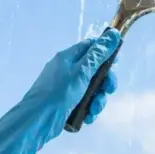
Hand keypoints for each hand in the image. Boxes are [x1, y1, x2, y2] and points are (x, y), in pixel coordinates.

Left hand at [0, 30, 119, 153]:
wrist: (38, 120)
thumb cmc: (59, 92)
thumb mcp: (82, 71)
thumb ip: (99, 54)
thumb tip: (113, 33)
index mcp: (68, 57)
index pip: (91, 47)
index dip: (105, 53)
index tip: (116, 63)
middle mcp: (67, 71)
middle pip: (94, 71)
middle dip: (104, 82)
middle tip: (107, 90)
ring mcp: (66, 88)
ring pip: (92, 90)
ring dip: (98, 100)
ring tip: (93, 109)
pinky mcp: (67, 104)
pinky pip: (84, 104)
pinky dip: (88, 110)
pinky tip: (87, 117)